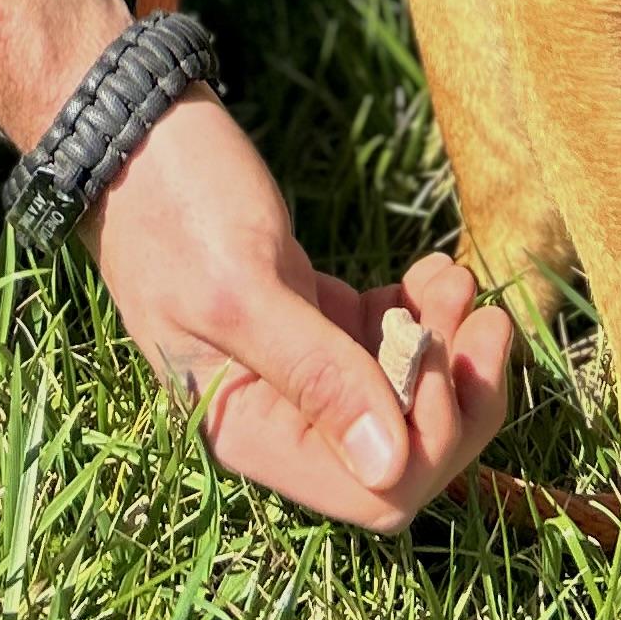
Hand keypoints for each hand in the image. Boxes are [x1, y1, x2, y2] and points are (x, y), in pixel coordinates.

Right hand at [81, 93, 515, 529]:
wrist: (134, 124)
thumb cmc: (174, 202)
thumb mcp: (242, 285)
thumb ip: (314, 375)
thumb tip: (390, 467)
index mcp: (249, 432)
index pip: (375, 494)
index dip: (433, 443)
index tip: (448, 355)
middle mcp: (278, 417)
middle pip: (405, 455)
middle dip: (459, 395)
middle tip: (486, 316)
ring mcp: (300, 368)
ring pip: (407, 399)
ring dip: (451, 349)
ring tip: (456, 281)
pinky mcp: (314, 317)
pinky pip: (390, 346)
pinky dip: (425, 317)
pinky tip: (433, 272)